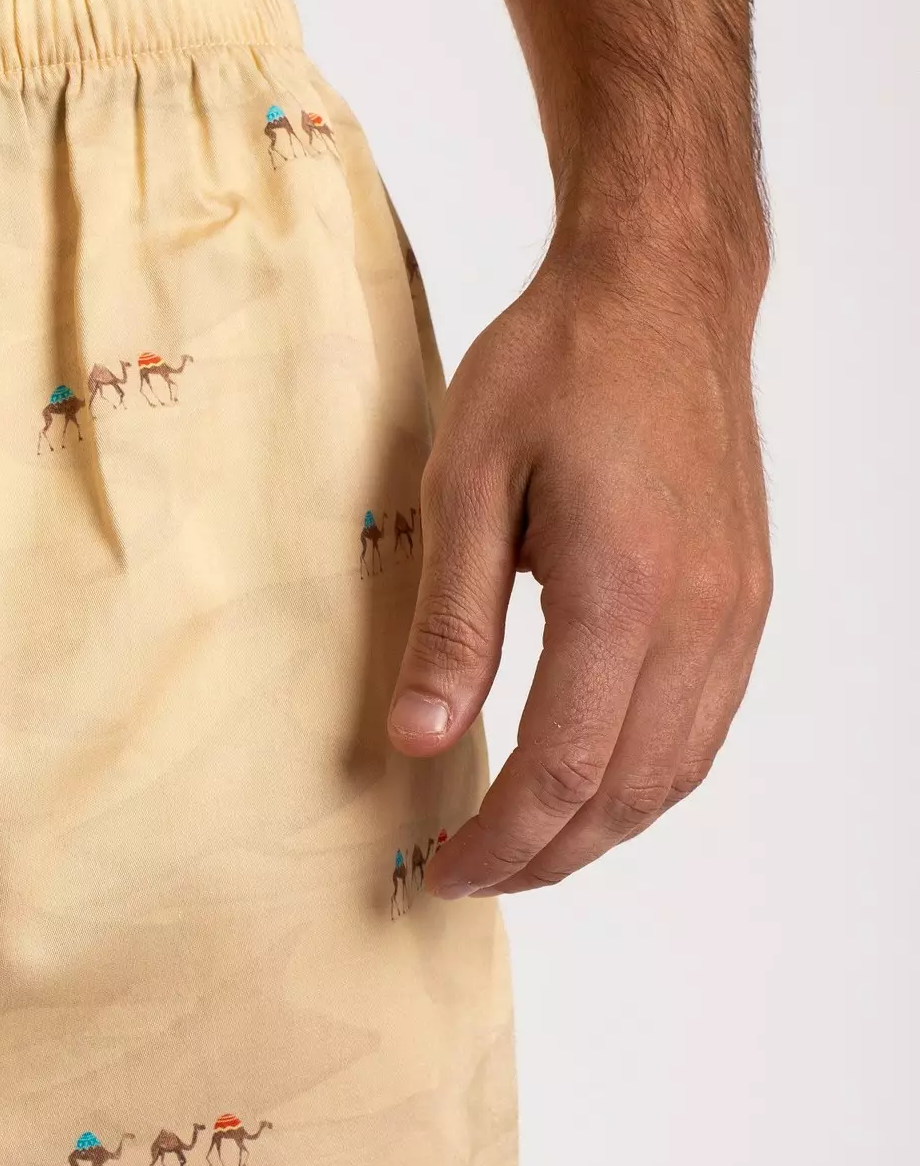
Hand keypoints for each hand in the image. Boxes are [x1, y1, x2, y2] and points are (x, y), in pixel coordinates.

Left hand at [386, 222, 770, 894]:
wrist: (661, 290)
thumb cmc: (558, 363)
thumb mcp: (468, 479)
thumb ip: (452, 622)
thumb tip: (419, 739)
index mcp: (624, 593)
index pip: (561, 769)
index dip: (499, 840)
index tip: (442, 869)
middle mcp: (699, 617)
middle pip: (626, 793)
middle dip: (544, 856)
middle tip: (470, 875)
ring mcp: (736, 611)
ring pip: (676, 772)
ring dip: (599, 829)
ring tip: (523, 847)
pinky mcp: (746, 597)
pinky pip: (704, 724)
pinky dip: (646, 778)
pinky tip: (590, 781)